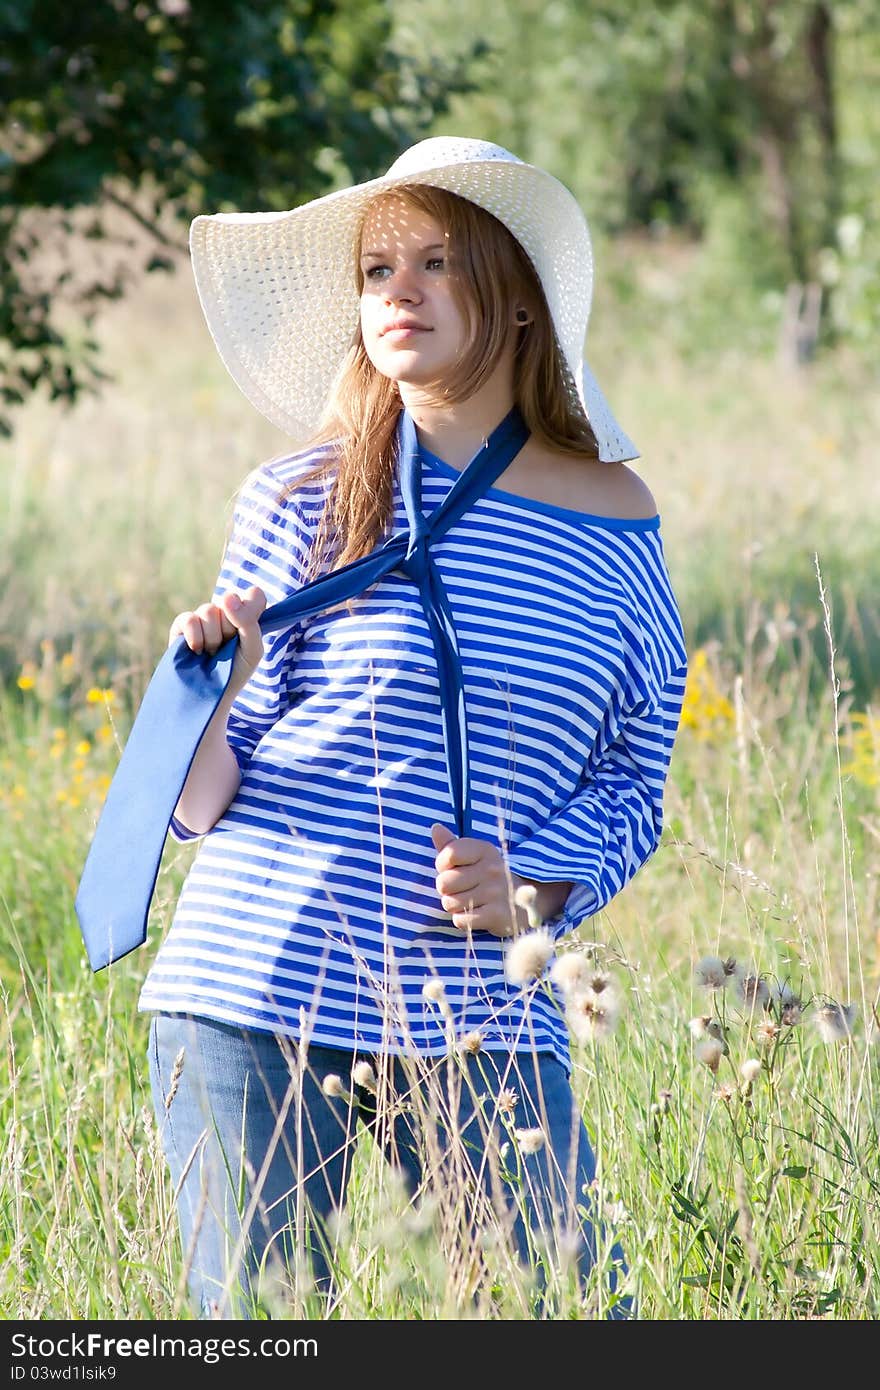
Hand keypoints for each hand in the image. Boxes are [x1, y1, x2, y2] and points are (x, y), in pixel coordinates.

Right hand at [169, 585, 265, 692]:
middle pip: (228, 601)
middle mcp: (224, 612)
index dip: (250, 607)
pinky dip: (195, 637)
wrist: (210, 694)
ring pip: (208, 610)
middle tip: (226, 648)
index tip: (247, 629)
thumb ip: (248, 621)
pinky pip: (189, 619)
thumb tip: (228, 597)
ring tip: (211, 653)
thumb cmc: (235, 671)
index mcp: (246, 615)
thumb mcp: (252, 650)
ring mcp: (203, 618)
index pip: (254, 595)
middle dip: (229, 629)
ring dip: (212, 638)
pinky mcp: (182, 625)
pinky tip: (196, 651)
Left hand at [431, 823, 520, 937]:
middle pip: (444, 882)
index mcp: (485, 850)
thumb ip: (452, 845)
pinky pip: (461, 920)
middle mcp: (492, 868)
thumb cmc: (488, 879)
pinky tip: (476, 914)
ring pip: (450, 903)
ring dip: (455, 906)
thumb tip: (436, 828)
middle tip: (462, 890)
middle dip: (447, 890)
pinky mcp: (497, 914)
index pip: (449, 854)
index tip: (454, 869)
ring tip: (470, 902)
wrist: (521, 904)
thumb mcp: (473, 858)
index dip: (443, 866)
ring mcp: (496, 892)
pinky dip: (463, 920)